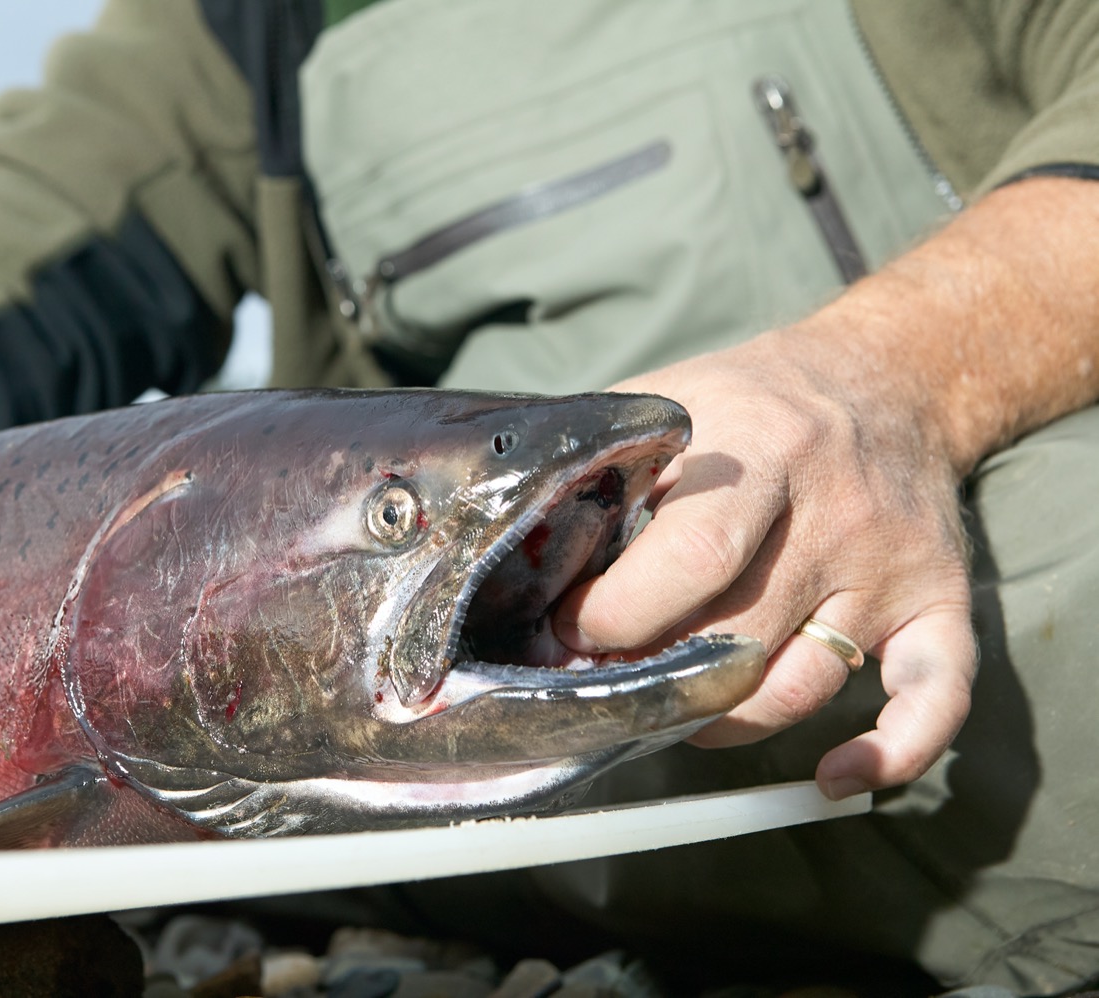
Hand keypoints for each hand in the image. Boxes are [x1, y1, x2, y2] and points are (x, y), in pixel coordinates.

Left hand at [555, 325, 976, 799]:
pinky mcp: (939, 603)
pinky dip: (894, 753)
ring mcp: (893, 564)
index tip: (566, 633)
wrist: (889, 377)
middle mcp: (837, 511)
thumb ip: (603, 472)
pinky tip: (837, 778)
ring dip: (724, 719)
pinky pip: (936, 696)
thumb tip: (511, 554)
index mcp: (762, 451)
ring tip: (672, 710)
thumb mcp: (671, 404)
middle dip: (653, 678)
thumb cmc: (751, 401)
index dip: (615, 618)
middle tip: (604, 682)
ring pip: (803, 683)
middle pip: (738, 636)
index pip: (689, 563)